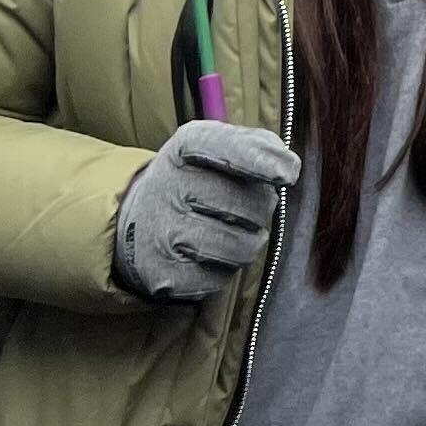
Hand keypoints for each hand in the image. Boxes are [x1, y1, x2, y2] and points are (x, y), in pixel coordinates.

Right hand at [112, 118, 300, 301]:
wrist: (137, 221)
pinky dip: (224, 270)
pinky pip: (221, 279)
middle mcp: (167, 188)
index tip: (288, 174)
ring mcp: (162, 235)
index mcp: (184, 148)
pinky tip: (206, 255)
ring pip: (241, 247)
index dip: (259, 161)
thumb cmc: (195, 179)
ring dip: (248, 242)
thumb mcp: (217, 147)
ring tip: (229, 230)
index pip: (223, 147)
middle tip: (243, 208)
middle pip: (249, 205)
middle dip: (260, 209)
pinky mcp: (163, 277)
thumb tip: (289, 168)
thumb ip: (258, 146)